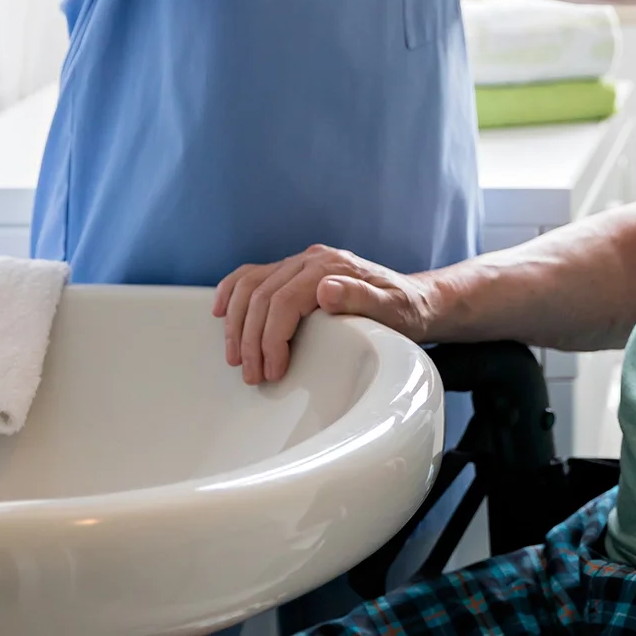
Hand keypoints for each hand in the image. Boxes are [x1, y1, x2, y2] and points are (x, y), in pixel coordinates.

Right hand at [212, 245, 438, 384]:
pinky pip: (251, 276)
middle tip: (253, 375)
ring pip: (250, 285)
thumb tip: (326, 290)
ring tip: (237, 358)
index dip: (271, 338)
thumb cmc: (405, 310)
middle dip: (251, 340)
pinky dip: (231, 292)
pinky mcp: (293, 272)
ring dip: (236, 323)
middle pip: (262, 295)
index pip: (284, 300)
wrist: (415, 300)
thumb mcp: (394, 309)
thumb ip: (362, 298)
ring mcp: (300, 263)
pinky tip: (220, 313)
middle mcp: (312, 260)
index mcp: (332, 266)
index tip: (271, 370)